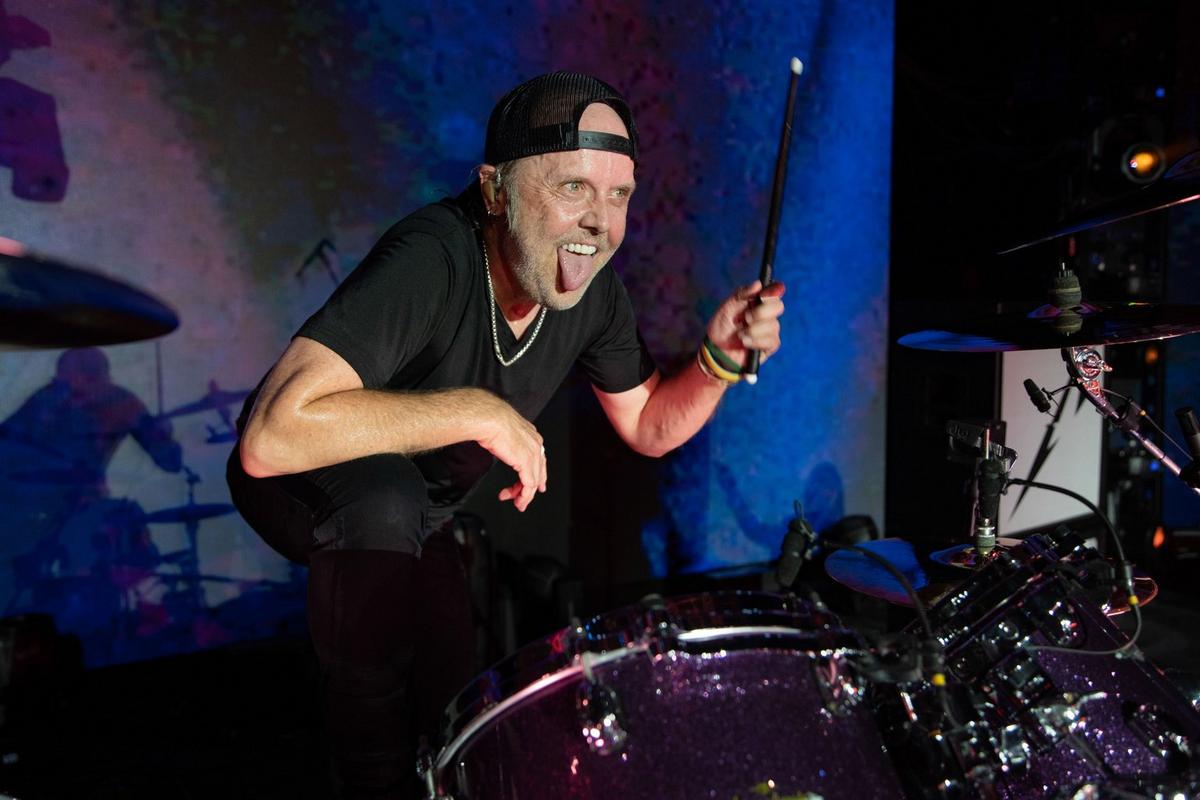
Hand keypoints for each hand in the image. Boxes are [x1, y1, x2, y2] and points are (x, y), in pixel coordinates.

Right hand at [472, 393, 546, 511]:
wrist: (489, 418)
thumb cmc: (490, 421)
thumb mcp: (502, 432)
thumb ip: (506, 440)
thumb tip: (497, 442)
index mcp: (531, 435)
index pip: (539, 459)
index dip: (538, 475)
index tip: (536, 486)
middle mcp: (536, 444)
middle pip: (538, 472)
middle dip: (530, 488)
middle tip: (521, 499)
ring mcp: (533, 454)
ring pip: (534, 481)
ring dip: (524, 496)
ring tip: (516, 503)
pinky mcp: (527, 463)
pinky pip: (529, 485)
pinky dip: (523, 496)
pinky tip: (517, 501)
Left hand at [706, 280, 785, 366]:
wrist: (716, 350)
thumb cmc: (722, 326)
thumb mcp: (727, 307)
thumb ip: (741, 294)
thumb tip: (758, 284)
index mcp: (758, 301)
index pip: (774, 292)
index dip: (772, 292)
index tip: (762, 295)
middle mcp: (767, 314)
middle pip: (778, 307)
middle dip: (760, 312)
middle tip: (745, 318)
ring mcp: (770, 330)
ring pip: (773, 325)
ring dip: (753, 330)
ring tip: (739, 334)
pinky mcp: (770, 346)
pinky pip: (771, 341)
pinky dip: (755, 341)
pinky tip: (744, 342)